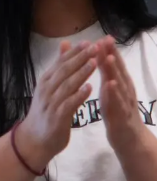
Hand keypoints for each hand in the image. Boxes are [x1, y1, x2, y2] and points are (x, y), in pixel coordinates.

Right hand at [11, 40, 95, 170]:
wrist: (36, 138)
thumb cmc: (48, 111)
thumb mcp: (51, 86)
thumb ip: (60, 67)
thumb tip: (65, 44)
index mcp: (47, 80)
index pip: (62, 62)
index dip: (75, 52)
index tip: (89, 41)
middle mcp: (48, 89)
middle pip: (65, 70)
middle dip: (80, 58)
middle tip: (96, 47)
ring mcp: (52, 103)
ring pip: (67, 85)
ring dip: (81, 73)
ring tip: (94, 63)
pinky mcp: (57, 117)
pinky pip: (69, 104)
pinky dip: (78, 95)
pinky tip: (89, 89)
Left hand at [95, 36, 145, 153]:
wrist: (130, 140)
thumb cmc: (119, 115)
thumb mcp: (111, 91)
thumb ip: (107, 74)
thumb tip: (101, 56)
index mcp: (121, 85)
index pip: (116, 65)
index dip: (111, 51)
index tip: (105, 36)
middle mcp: (125, 91)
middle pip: (119, 71)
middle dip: (113, 55)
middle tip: (107, 40)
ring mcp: (125, 103)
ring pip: (120, 84)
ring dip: (115, 71)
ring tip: (109, 58)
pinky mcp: (122, 115)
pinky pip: (118, 103)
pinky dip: (114, 93)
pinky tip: (110, 84)